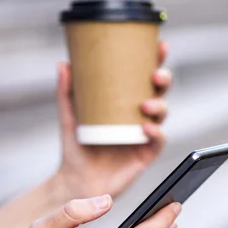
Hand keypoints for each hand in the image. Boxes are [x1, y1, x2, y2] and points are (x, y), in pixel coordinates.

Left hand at [55, 41, 172, 199]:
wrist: (77, 181)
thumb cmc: (76, 148)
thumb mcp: (70, 116)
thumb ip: (66, 92)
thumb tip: (63, 64)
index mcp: (126, 103)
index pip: (144, 78)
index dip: (155, 61)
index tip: (159, 46)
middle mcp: (140, 116)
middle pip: (160, 92)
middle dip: (164, 80)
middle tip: (155, 76)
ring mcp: (145, 135)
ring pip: (162, 114)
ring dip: (159, 106)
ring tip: (145, 106)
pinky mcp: (146, 154)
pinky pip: (158, 141)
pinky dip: (156, 133)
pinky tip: (146, 129)